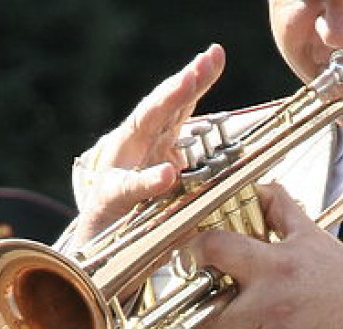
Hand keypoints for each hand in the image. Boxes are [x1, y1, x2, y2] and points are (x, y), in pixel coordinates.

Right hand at [67, 44, 225, 244]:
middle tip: (205, 61)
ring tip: (187, 83)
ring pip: (142, 129)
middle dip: (184, 82)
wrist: (101, 258)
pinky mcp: (110, 198)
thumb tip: (241, 163)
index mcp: (154, 144)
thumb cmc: (144, 222)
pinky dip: (149, 180)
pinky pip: (130, 187)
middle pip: (161, 107)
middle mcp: (135, 147)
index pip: (178, 106)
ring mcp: (120, 167)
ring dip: (165, 105)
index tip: (216, 55)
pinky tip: (168, 174)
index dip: (196, 79)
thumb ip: (202, 176)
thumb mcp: (180, 194)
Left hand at [189, 183, 342, 328]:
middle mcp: (269, 306)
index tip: (199, 257)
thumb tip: (258, 189)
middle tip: (217, 304)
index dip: (197, 251)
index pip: (214, 250)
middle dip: (206, 310)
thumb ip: (281, 210)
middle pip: (205, 316)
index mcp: (275, 267)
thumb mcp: (315, 238)